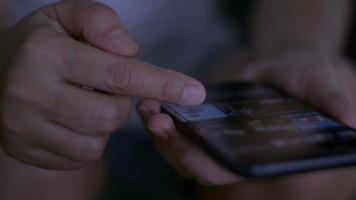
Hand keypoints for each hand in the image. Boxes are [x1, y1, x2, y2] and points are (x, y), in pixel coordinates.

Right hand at [0, 0, 204, 169]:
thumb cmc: (42, 43)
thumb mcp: (67, 16)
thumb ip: (100, 22)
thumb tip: (130, 50)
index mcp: (46, 54)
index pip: (118, 73)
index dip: (161, 83)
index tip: (194, 92)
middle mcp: (31, 93)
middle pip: (111, 115)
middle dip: (120, 103)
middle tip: (103, 87)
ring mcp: (24, 128)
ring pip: (96, 141)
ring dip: (103, 123)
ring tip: (83, 101)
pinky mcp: (25, 150)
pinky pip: (80, 157)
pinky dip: (88, 139)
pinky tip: (73, 120)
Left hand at [138, 48, 355, 185]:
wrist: (283, 67)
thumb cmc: (304, 77)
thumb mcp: (318, 83)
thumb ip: (330, 101)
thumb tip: (353, 121)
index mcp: (261, 156)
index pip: (232, 171)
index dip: (207, 162)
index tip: (185, 141)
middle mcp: (236, 157)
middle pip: (199, 167)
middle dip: (176, 148)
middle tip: (159, 121)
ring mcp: (217, 145)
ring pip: (182, 154)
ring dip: (161, 136)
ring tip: (149, 109)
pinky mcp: (203, 130)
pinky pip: (178, 134)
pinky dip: (162, 123)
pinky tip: (152, 104)